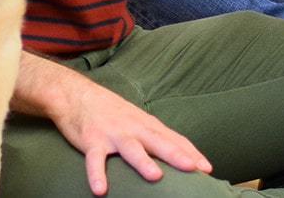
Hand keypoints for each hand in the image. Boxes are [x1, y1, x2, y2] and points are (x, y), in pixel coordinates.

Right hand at [48, 78, 210, 194]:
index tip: (207, 168)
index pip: (174, 139)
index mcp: (147, 125)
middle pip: (158, 141)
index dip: (191, 153)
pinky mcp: (91, 140)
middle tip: (192, 167)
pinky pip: (95, 159)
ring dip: (142, 162)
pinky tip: (100, 190)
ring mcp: (112, 134)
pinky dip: (97, 174)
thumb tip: (181, 155)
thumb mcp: (138, 121)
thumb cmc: (112, 113)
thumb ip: (156, 137)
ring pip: (130, 148)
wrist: (77, 95)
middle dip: (175, 154)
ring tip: (155, 176)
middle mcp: (133, 128)